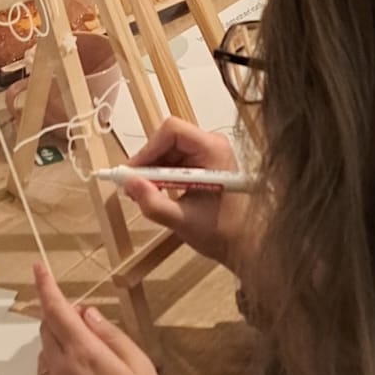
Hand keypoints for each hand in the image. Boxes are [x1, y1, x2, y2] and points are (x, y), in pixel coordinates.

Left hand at [34, 264, 178, 374]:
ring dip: (58, 344)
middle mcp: (60, 371)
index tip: (38, 267)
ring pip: (45, 355)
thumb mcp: (140, 368)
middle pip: (47, 330)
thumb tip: (87, 314)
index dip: (46, 286)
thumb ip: (111, 336)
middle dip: (58, 316)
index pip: (56, 310)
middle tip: (85, 320)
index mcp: (84, 355)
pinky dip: (58, 369)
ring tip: (90, 357)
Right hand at [122, 117, 248, 270]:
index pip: (172, 131)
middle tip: (133, 187)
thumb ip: (154, 203)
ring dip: (153, 170)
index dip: (148, 149)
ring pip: (168, 149)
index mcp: (213, 150)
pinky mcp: (203, 162)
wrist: (246, 242)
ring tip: (144, 194)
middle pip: (168, 139)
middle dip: (148, 162)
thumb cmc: (222, 231)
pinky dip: (161, 175)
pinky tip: (157, 193)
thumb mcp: (182, 221)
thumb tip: (128, 183)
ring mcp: (208, 152)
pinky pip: (174, 159)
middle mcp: (212, 144)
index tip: (133, 173)